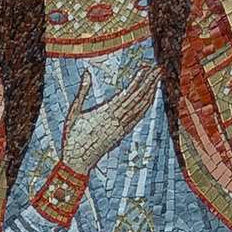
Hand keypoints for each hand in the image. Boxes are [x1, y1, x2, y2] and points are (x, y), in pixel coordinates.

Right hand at [61, 57, 158, 175]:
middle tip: (159, 69)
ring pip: (141, 108)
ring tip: (157, 79)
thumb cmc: (72, 137)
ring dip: (151, 93)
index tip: (146, 68)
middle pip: (138, 98)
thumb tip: (87, 72)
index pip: (127, 93)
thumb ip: (82, 91)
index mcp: (105, 113)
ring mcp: (121, 128)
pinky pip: (138, 118)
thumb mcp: (73, 113)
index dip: (138, 80)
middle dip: (150, 82)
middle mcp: (117, 120)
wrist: (78, 163)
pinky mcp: (122, 134)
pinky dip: (146, 106)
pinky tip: (149, 99)